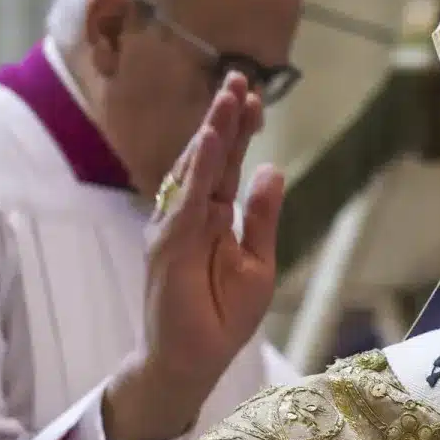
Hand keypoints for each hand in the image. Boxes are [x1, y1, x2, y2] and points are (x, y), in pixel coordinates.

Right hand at [104, 73, 283, 439]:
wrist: (191, 361)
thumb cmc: (222, 318)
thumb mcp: (258, 263)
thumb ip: (262, 217)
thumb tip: (272, 169)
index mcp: (216, 217)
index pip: (229, 165)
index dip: (240, 131)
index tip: (255, 97)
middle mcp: (191, 215)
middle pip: (210, 157)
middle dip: (225, 118)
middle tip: (240, 78)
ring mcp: (175, 227)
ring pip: (195, 170)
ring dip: (212, 132)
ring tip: (229, 97)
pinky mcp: (168, 245)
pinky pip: (186, 200)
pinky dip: (199, 169)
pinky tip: (211, 141)